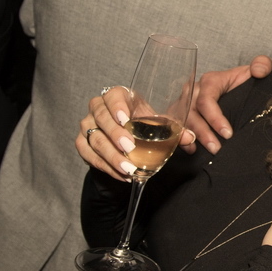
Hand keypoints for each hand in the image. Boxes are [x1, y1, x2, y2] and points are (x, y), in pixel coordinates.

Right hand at [76, 86, 195, 180]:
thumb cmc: (141, 122)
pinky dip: (105, 166)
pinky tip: (121, 174)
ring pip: (94, 139)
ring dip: (111, 156)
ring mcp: (87, 125)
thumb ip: (173, 129)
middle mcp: (97, 108)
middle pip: (101, 119)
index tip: (126, 119)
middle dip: (115, 134)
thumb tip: (189, 138)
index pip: (112, 96)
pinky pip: (89, 155)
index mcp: (116, 96)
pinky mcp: (82, 143)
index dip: (117, 107)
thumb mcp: (156, 122)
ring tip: (129, 168)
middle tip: (130, 148)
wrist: (124, 136)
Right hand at [183, 56, 271, 154]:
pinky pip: (173, 126)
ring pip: (180, 120)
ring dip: (189, 138)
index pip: (206, 99)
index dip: (215, 118)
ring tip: (201, 151)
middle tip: (217, 149)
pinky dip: (179, 138)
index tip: (228, 133)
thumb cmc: (246, 81)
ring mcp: (184, 103)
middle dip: (203, 133)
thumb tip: (258, 71)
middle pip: (191, 113)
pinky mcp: (180, 114)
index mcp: (210, 81)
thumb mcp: (259, 69)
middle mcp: (193, 91)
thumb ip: (263, 65)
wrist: (239, 88)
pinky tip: (192, 150)